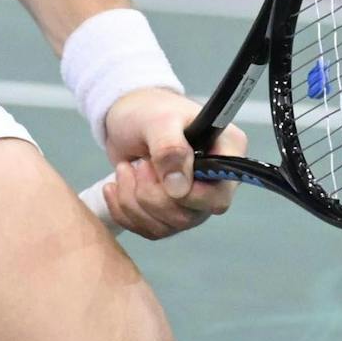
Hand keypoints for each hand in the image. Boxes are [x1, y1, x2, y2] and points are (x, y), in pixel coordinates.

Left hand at [94, 87, 247, 240]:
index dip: (189, 195)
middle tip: (139, 164)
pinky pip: (148, 229)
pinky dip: (124, 211)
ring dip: (134, 200)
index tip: (160, 172)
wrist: (126, 118)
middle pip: (189, 216)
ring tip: (125, 168)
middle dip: (152, 194)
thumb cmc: (149, 111)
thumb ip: (170, 149)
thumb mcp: (159, 120)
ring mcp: (192, 201)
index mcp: (226, 154)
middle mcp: (214, 183)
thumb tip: (179, 189)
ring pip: (166, 226)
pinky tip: (115, 186)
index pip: (219, 196)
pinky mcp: (167, 213)